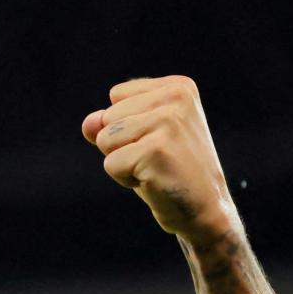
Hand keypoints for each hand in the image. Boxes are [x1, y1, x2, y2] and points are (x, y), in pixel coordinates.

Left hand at [82, 76, 238, 248]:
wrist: (204, 207)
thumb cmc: (169, 170)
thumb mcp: (139, 138)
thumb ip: (110, 123)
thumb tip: (88, 122)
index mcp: (177, 87)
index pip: (117, 95)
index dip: (125, 125)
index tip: (156, 141)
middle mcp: (176, 97)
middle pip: (107, 117)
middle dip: (121, 145)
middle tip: (156, 158)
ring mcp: (168, 121)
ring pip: (105, 139)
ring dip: (122, 161)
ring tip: (154, 168)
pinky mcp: (156, 149)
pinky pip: (111, 163)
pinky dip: (125, 178)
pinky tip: (154, 180)